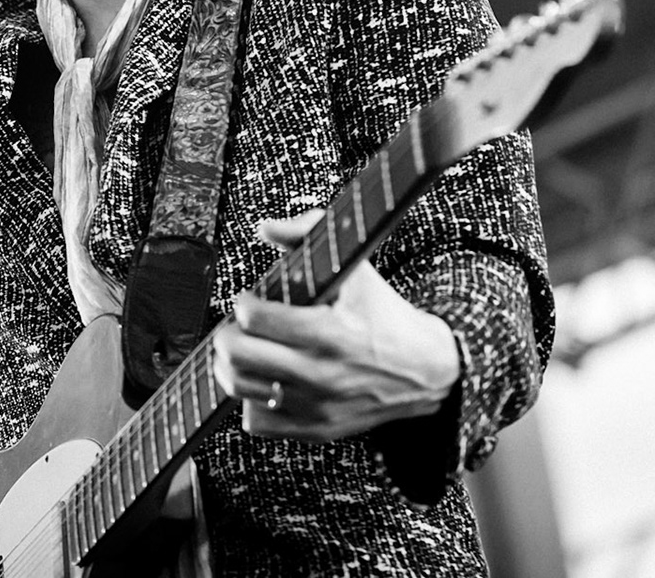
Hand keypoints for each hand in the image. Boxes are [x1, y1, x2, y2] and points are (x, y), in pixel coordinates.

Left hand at [211, 210, 460, 442]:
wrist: (426, 369)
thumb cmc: (385, 315)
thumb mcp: (357, 268)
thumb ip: (310, 234)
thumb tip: (267, 227)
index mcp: (328, 332)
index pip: (254, 317)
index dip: (244, 302)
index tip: (250, 299)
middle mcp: (319, 373)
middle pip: (237, 355)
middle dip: (228, 333)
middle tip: (238, 325)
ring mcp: (315, 405)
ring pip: (240, 388)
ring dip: (232, 365)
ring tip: (244, 350)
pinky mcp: (316, 428)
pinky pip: (257, 421)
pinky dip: (252, 400)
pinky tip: (265, 381)